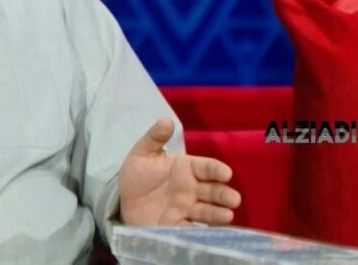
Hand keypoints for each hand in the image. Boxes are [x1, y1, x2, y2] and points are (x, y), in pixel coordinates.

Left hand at [118, 117, 240, 225]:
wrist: (123, 200)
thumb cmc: (138, 174)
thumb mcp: (142, 153)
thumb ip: (154, 138)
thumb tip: (166, 121)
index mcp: (186, 169)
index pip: (206, 167)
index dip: (217, 170)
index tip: (225, 173)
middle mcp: (191, 190)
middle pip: (213, 191)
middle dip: (224, 195)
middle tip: (234, 199)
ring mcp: (185, 209)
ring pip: (206, 212)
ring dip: (217, 214)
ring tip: (227, 216)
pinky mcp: (176, 226)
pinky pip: (190, 229)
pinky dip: (199, 233)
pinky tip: (205, 235)